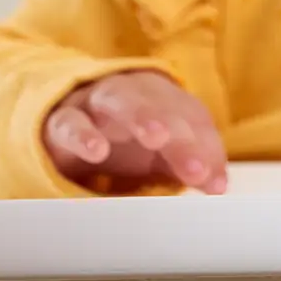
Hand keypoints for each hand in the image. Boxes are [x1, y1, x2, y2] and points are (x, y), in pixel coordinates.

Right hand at [44, 71, 226, 194]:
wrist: (66, 123)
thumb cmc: (125, 140)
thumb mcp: (160, 155)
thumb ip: (188, 165)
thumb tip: (218, 184)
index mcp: (164, 100)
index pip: (192, 118)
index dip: (206, 148)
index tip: (215, 183)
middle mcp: (134, 95)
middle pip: (162, 106)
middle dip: (182, 136)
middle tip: (196, 169)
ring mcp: (95, 103)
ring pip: (119, 98)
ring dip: (141, 114)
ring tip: (157, 137)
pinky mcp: (61, 119)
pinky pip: (70, 121)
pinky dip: (83, 133)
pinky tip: (96, 150)